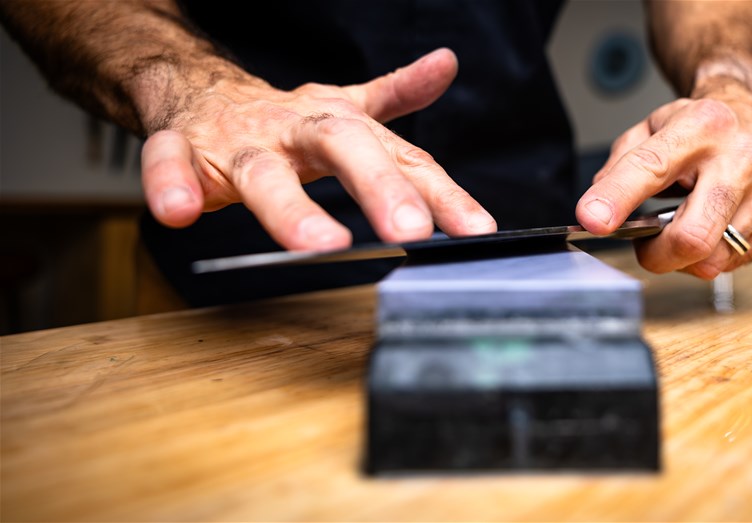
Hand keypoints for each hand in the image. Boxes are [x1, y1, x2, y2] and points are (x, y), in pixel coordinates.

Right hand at [140, 48, 495, 250]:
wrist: (200, 93)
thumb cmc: (286, 119)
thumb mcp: (347, 108)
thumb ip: (396, 98)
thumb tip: (446, 67)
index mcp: (343, 124)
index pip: (403, 159)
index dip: (443, 194)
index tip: (476, 231)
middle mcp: (297, 128)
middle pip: (342, 148)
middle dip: (379, 187)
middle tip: (412, 231)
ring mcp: (240, 141)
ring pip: (264, 172)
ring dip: (291, 210)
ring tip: (323, 244)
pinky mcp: (184, 151)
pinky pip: (170, 163)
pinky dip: (172, 185)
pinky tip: (179, 212)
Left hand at [576, 60, 751, 278]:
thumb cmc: (702, 126)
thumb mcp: (651, 128)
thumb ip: (619, 167)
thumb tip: (597, 212)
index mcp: (702, 125)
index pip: (651, 169)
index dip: (617, 199)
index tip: (593, 220)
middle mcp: (743, 155)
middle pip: (692, 237)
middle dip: (658, 255)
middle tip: (647, 245)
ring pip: (713, 259)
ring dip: (686, 256)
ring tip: (684, 226)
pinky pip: (735, 260)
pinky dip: (714, 253)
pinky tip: (714, 225)